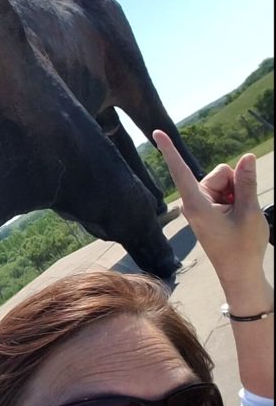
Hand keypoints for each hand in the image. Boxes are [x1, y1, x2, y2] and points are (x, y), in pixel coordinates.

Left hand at [152, 130, 268, 287]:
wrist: (240, 272)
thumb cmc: (243, 247)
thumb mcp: (250, 212)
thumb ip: (247, 183)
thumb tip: (247, 156)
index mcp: (196, 204)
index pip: (180, 170)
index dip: (169, 150)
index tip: (156, 132)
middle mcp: (194, 201)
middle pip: (220, 172)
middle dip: (235, 184)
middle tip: (240, 210)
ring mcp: (201, 204)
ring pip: (226, 180)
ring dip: (237, 192)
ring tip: (238, 216)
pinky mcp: (208, 207)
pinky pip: (226, 190)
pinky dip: (236, 198)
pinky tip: (237, 215)